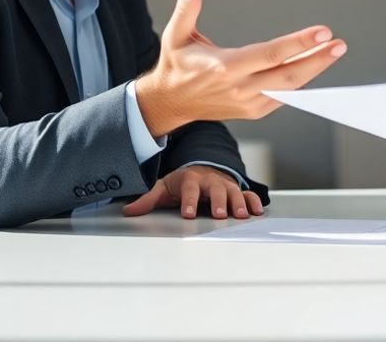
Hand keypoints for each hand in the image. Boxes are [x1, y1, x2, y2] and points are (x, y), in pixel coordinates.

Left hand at [121, 165, 263, 219]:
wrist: (202, 170)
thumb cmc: (182, 183)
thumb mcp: (163, 189)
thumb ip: (148, 200)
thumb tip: (128, 211)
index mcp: (191, 179)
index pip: (190, 189)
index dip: (189, 201)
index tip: (188, 213)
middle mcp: (210, 181)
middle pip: (216, 189)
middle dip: (219, 201)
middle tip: (220, 215)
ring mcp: (225, 184)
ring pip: (234, 191)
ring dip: (238, 203)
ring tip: (241, 216)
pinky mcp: (237, 190)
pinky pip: (248, 194)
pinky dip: (253, 202)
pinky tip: (257, 211)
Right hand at [136, 0, 346, 135]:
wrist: (171, 102)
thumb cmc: (176, 66)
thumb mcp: (176, 35)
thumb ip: (186, 8)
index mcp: (225, 67)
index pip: (271, 54)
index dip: (299, 44)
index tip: (322, 33)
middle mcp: (240, 88)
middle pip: (288, 76)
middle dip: (318, 60)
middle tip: (339, 45)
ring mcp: (248, 103)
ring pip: (290, 89)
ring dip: (314, 70)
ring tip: (333, 52)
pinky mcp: (253, 111)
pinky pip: (283, 97)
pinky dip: (301, 84)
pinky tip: (314, 67)